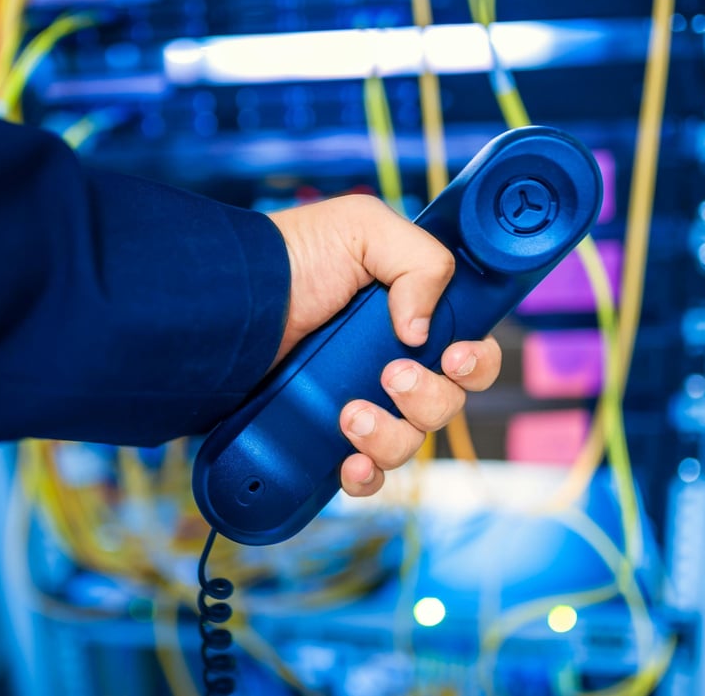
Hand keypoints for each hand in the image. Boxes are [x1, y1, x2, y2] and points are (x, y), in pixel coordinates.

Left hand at [268, 194, 501, 496]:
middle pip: (446, 404)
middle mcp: (393, 365)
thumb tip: (421, 332)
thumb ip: (421, 262)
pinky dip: (366, 476)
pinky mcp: (328, 435)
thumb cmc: (293, 257)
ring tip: (350, 413)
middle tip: (390, 374)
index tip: (453, 358)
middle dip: (427, 397)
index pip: (469, 354)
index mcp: (413, 321)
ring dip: (390, 436)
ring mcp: (362, 403)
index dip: (474, 363)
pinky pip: (366, 473)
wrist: (230, 302)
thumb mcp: (363, 229)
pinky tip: (348, 462)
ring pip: (410, 443)